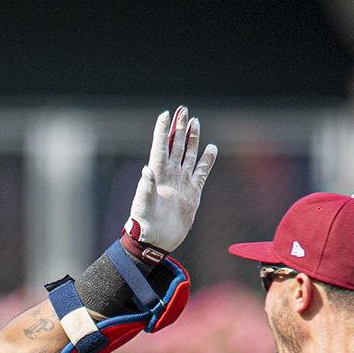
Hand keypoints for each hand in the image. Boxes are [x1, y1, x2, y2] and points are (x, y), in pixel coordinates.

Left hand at [129, 107, 217, 253]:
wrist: (156, 242)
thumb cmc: (144, 225)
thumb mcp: (142, 207)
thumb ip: (145, 189)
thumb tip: (146, 170)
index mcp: (157, 174)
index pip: (161, 146)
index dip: (163, 130)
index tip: (166, 114)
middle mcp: (170, 175)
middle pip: (176, 145)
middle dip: (179, 128)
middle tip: (183, 110)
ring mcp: (182, 182)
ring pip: (189, 155)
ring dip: (192, 139)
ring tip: (195, 122)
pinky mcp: (193, 193)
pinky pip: (202, 172)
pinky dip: (207, 160)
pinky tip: (211, 148)